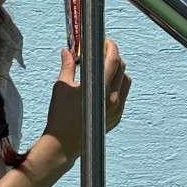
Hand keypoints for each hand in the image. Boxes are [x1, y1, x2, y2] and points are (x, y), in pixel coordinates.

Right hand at [40, 41, 130, 163]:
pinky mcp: (117, 117)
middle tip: (101, 52)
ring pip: (126, 82)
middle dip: (113, 57)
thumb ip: (68, 66)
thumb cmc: (60, 115)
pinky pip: (123, 96)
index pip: (114, 60)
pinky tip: (103, 85)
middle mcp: (113, 99)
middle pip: (122, 69)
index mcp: (100, 88)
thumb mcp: (62, 86)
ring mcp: (117, 109)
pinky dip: (117, 86)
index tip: (104, 42)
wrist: (63, 144)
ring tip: (103, 68)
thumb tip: (67, 52)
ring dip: (118, 71)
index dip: (111, 47)